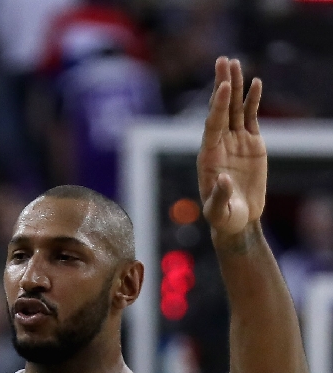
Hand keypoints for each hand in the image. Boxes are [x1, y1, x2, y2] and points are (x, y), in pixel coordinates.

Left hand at [198, 57, 264, 237]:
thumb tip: (223, 179)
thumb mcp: (218, 212)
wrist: (237, 220)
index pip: (213, 125)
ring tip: (234, 62)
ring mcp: (235, 142)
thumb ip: (219, 196)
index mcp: (208, 156)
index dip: (218, 106)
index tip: (223, 87)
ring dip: (235, 86)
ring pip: (235, 109)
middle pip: (220, 110)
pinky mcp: (251, 144)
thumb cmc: (223, 218)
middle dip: (222, 85)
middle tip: (223, 60)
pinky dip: (252, 100)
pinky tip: (255, 82)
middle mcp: (219, 144)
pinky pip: (250, 118)